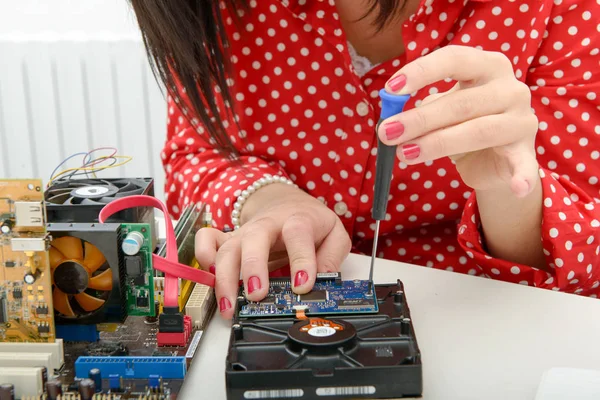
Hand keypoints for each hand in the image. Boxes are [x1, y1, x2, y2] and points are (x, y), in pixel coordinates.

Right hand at [195, 182, 351, 318]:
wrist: (287, 204)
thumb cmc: (311, 223)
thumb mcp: (334, 234)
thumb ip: (332, 256)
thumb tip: (322, 282)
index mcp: (297, 221)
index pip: (298, 233)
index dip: (301, 260)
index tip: (302, 286)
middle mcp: (267, 225)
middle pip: (254, 238)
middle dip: (252, 267)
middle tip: (256, 295)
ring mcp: (245, 233)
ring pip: (227, 249)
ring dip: (224, 278)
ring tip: (230, 307)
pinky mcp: (229, 240)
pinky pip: (207, 241)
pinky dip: (203, 257)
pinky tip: (210, 278)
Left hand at [379, 45, 538, 197]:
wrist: (494, 157)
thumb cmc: (463, 124)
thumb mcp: (442, 112)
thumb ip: (422, 110)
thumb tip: (390, 121)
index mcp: (488, 66)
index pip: (455, 59)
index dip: (422, 72)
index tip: (390, 89)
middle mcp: (511, 88)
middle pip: (461, 102)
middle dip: (419, 119)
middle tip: (387, 132)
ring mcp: (522, 120)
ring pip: (478, 131)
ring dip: (437, 144)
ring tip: (405, 153)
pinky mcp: (527, 152)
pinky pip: (526, 165)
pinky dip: (523, 177)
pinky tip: (517, 188)